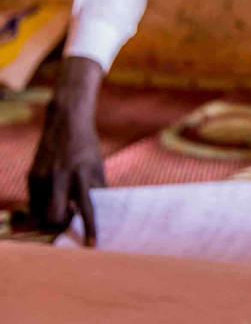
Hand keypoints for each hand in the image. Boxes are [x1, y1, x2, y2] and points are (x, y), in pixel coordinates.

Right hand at [27, 56, 104, 244]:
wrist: (66, 122)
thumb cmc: (86, 147)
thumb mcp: (98, 167)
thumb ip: (97, 191)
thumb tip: (102, 216)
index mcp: (82, 175)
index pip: (86, 208)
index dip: (89, 228)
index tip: (90, 245)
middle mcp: (60, 178)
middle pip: (54, 217)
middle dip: (60, 227)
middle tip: (69, 222)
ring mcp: (42, 177)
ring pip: (40, 213)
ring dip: (51, 218)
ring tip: (63, 208)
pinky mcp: (31, 177)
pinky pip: (34, 203)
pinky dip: (43, 207)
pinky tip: (53, 198)